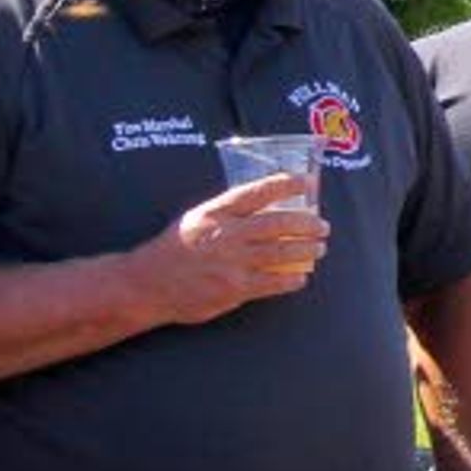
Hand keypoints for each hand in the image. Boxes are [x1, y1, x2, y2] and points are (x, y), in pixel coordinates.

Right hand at [140, 177, 328, 324]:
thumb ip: (229, 211)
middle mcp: (226, 234)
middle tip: (323, 225)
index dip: (285, 184)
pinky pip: (274, 282)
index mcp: (216, 213)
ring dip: (308, 250)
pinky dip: (293, 279)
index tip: (307, 181)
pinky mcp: (235, 288)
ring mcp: (232, 263)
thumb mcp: (197, 218)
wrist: (147, 284)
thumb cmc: (176, 248)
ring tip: (320, 248)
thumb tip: (267, 203)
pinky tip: (302, 277)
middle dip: (308, 223)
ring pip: (283, 253)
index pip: (257, 192)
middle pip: (279, 224)